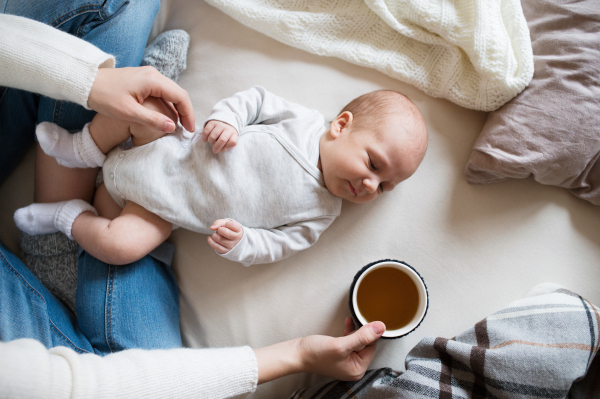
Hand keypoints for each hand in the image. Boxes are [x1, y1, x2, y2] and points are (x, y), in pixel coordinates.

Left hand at [88, 67, 194, 132]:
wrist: (86, 82)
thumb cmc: (105, 97)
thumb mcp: (129, 112)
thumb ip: (153, 120)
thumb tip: (173, 127)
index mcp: (153, 80)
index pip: (180, 97)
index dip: (188, 114)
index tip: (190, 130)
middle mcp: (154, 74)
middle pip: (178, 94)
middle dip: (185, 112)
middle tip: (187, 130)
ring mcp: (149, 75)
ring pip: (171, 93)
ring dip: (177, 109)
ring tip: (178, 125)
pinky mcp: (143, 79)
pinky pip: (162, 92)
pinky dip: (168, 104)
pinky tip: (166, 116)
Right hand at [202, 120, 238, 152]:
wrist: (224, 121)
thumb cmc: (226, 135)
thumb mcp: (230, 140)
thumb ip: (227, 146)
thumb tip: (220, 149)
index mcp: (234, 134)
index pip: (233, 142)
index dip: (228, 147)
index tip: (223, 148)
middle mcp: (228, 129)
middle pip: (222, 140)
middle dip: (217, 147)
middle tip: (214, 150)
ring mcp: (220, 125)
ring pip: (213, 136)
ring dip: (210, 141)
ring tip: (211, 142)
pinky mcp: (212, 122)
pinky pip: (206, 131)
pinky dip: (204, 137)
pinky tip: (205, 140)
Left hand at [208, 219, 242, 253]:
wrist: (234, 241)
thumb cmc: (230, 230)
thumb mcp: (227, 223)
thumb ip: (219, 223)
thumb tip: (212, 228)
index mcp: (239, 230)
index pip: (232, 225)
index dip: (227, 223)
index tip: (227, 225)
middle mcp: (237, 239)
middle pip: (226, 232)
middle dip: (220, 229)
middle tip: (220, 230)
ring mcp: (232, 246)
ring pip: (220, 239)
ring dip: (214, 235)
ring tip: (216, 234)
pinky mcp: (226, 251)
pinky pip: (217, 247)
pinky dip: (211, 241)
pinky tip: (210, 238)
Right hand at [254, 317, 384, 383]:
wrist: (296, 353)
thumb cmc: (315, 353)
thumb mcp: (341, 344)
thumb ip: (362, 336)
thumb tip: (381, 328)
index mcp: (357, 370)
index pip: (372, 347)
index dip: (370, 334)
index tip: (368, 321)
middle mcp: (353, 367)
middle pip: (366, 344)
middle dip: (362, 332)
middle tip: (359, 320)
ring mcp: (345, 361)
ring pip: (358, 341)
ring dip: (356, 330)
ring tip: (352, 321)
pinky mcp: (339, 354)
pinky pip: (350, 341)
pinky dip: (350, 331)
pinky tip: (348, 323)